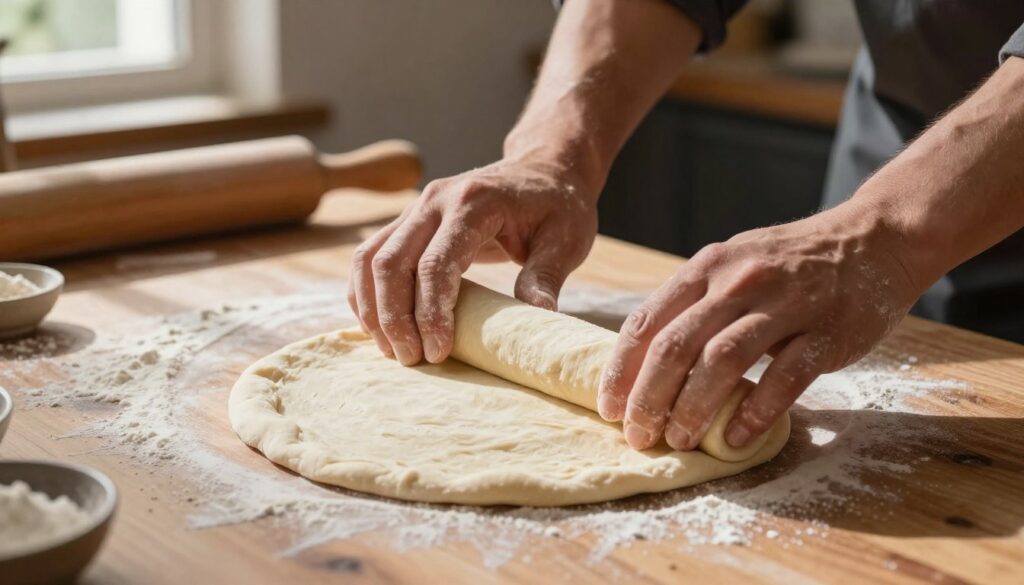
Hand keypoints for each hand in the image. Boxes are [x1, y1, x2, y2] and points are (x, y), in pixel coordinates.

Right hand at [348, 156, 598, 365]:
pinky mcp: (409, 221)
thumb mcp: (566, 238)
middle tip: (411, 359)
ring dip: (373, 308)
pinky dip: (365, 292)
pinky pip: (370, 256)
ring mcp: (416, 208)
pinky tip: (379, 326)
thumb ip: (546, 276)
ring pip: (369, 259)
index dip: (430, 312)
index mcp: (473, 203)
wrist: (544, 168)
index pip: (435, 263)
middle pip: (390, 262)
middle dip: (394, 317)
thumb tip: (538, 316)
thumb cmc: (559, 205)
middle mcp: (435, 201)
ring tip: (391, 350)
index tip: (438, 352)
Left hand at [597, 202, 924, 450]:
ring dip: (692, 408)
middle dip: (648, 397)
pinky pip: (784, 378)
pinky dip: (755, 412)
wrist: (875, 240)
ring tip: (678, 441)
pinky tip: (736, 439)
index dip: (620, 369)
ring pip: (721, 361)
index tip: (607, 408)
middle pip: (675, 346)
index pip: (647, 321)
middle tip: (638, 435)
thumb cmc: (793, 263)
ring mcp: (784, 304)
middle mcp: (739, 281)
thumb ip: (695, 304)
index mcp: (708, 267)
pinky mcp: (826, 332)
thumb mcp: (734, 266)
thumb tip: (646, 363)